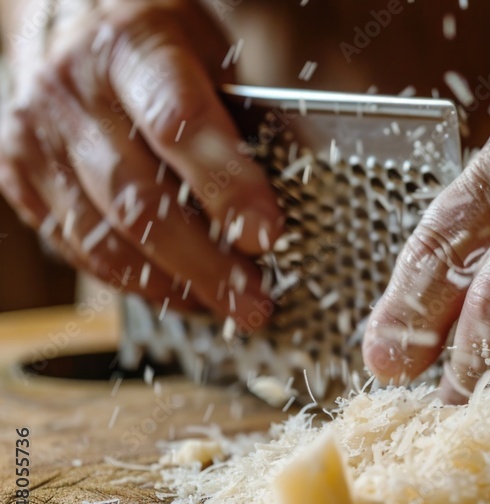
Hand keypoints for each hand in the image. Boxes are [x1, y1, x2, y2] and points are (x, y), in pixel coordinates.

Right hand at [0, 0, 281, 327]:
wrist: (61, 18)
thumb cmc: (151, 39)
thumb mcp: (204, 50)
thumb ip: (236, 115)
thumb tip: (282, 198)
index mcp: (129, 46)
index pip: (179, 124)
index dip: (227, 186)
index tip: (266, 234)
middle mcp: (72, 92)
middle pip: (141, 198)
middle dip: (206, 264)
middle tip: (254, 301)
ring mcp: (37, 137)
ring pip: (105, 235)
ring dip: (171, 284)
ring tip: (223, 307)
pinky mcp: (18, 176)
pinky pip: (77, 246)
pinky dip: (130, 279)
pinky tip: (175, 293)